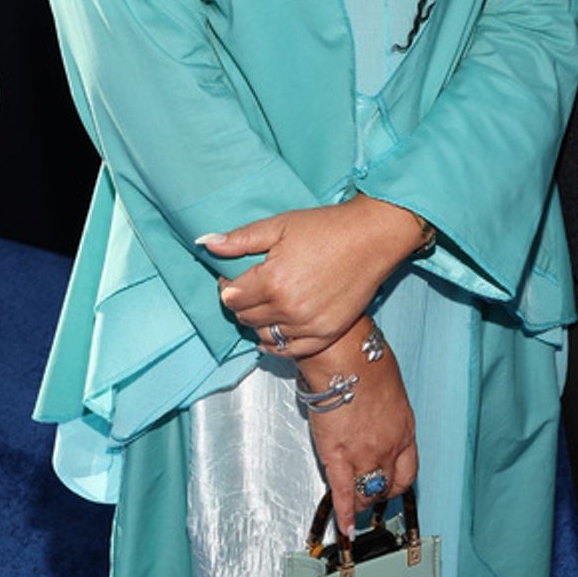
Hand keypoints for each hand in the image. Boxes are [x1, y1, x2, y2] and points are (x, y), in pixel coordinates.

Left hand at [200, 196, 426, 354]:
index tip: (237, 276)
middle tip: (254, 287)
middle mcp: (288, 308)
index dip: (229, 285)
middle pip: (245, 317)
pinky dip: (279, 341)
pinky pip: (288, 350)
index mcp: (272, 280)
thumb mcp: (280, 225)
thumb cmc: (327, 227)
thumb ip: (240, 240)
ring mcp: (308, 325)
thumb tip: (204, 244)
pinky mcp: (325, 334)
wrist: (373, 237)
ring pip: (264, 335)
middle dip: (243, 302)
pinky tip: (282, 324)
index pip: (230, 297)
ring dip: (260, 321)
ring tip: (271, 301)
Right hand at [301, 319, 417, 536]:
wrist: (345, 355)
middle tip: (372, 498)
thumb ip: (386, 410)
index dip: (398, 483)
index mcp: (405, 428)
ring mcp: (364, 455)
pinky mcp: (338, 457)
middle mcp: (389, 447)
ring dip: (362, 502)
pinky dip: (344, 514)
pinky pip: (343, 494)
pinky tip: (344, 526)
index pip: (408, 470)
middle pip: (389, 486)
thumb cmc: (365, 360)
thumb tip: (375, 415)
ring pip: (367, 493)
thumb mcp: (390, 388)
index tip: (392, 487)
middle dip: (380, 495)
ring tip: (355, 506)